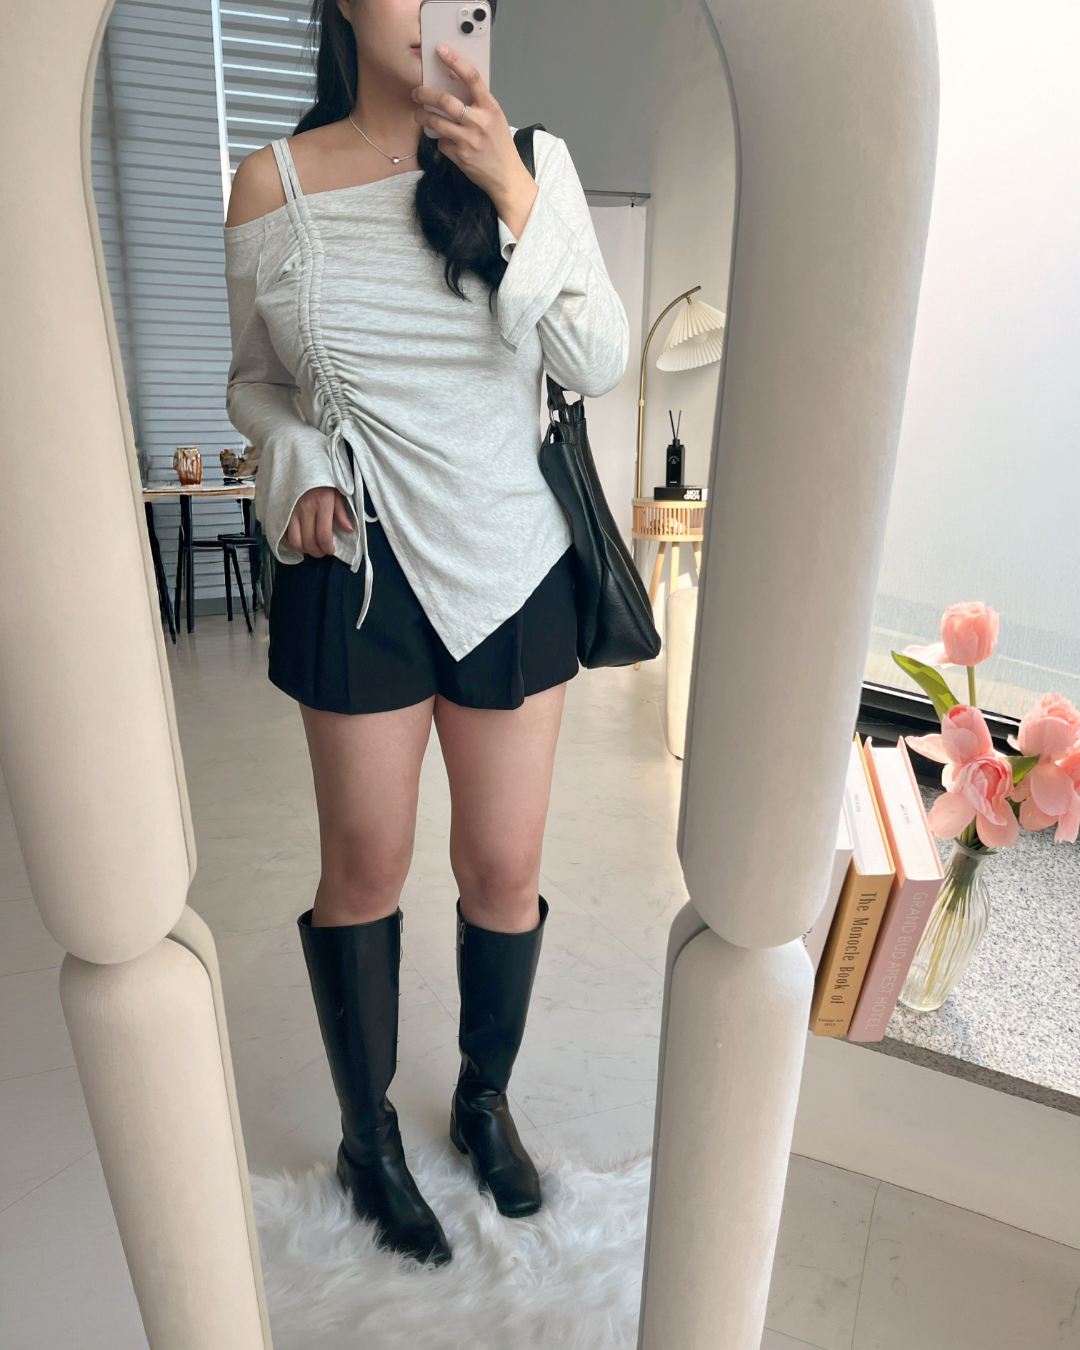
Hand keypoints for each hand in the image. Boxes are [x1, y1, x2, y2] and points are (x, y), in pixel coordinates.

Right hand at [283, 486, 352, 557]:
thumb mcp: (337, 491)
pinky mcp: (279, 511)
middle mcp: (304, 509)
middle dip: (317, 552)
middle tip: (321, 550)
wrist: (300, 464)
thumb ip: (342, 511)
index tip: (331, 550)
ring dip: (303, 550)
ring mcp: (289, 511)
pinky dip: (290, 543)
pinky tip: (298, 540)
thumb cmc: (322, 480)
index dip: (327, 548)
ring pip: (294, 542)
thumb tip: (348, 529)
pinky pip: (282, 535)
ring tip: (310, 547)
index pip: (323, 536)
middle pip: (308, 542)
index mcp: (321, 505)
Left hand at [412, 45, 537, 236]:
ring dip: (423, 117)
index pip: (471, 77)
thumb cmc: (500, 145)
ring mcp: (468, 140)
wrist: (506, 176)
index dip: (455, 61)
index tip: (441, 51)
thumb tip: (452, 83)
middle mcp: (479, 122)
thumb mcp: (495, 118)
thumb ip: (477, 102)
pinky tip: (446, 142)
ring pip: (437, 122)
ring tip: (420, 115)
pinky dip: (441, 141)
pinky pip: (442, 143)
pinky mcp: (460, 156)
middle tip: (417, 92)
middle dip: (425, 94)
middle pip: (445, 101)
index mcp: (490, 108)